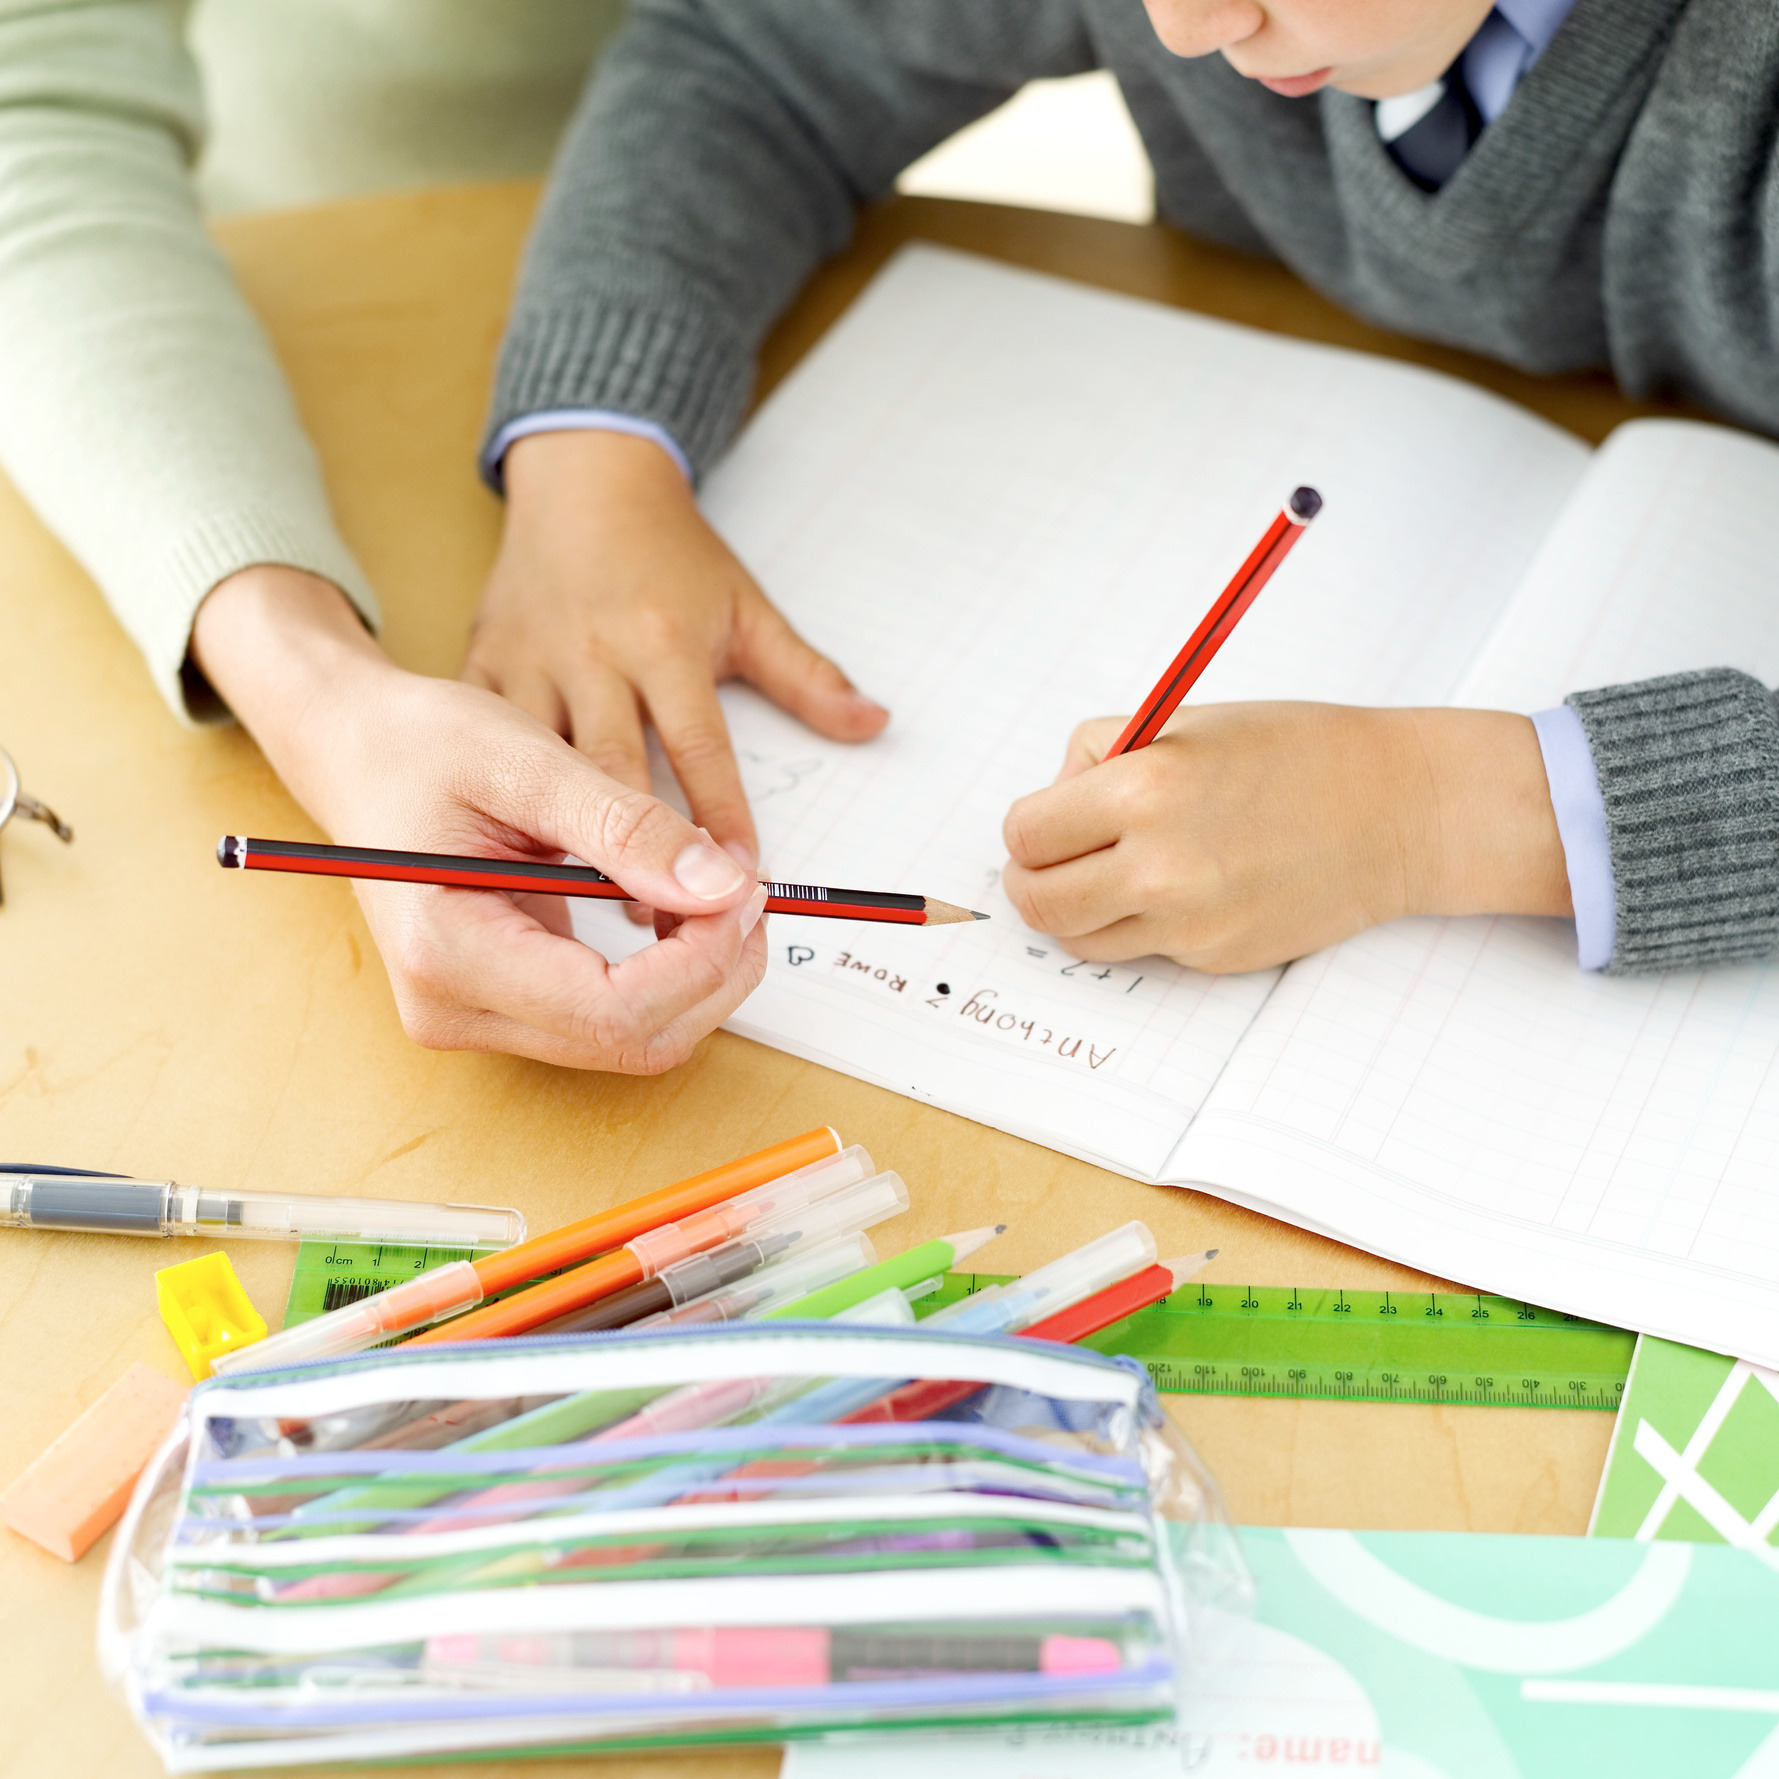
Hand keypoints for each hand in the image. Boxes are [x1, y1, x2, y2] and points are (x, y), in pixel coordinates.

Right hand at [191, 566, 767, 1071]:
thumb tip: (722, 887)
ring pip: (632, 1042)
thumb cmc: (422, 745)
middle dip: (715, 975)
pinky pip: (612, 1018)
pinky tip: (683, 911)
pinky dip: (667, 974)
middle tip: (751, 892)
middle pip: (633, 1043)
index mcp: (447, 954)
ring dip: (698, 978)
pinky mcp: (504, 1007)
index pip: (613, 1011)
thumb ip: (625, 827)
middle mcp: (454, 1010)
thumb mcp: (527, 759)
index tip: (746, 892)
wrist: (358, 752)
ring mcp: (477, 1019)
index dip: (703, 962)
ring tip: (722, 895)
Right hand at [463, 430, 888, 873]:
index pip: (701, 750)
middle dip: (644, 862)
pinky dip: (503, 814)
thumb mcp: (742, 603)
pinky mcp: (477, 678)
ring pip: (542, 777)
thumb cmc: (665, 551)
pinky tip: (521, 875)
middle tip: (672, 931)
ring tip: (603, 916)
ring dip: (573, 855)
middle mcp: (592, 658)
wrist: (576, 481)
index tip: (742, 886)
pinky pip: (485, 759)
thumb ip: (805, 673)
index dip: (723, 824)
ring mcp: (526, 670)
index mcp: (662, 641)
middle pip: (618, 778)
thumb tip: (875, 723)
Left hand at [1001, 703, 1572, 973]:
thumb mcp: (1182, 723)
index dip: (1031, 828)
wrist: (1396, 812)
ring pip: (1078, 937)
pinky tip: (1183, 886)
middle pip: (1037, 902)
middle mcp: (1158, 866)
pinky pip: (1140, 949)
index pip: (1025, 834)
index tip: (1049, 820)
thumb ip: (1099, 758)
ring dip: (1081, 909)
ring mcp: (1186, 923)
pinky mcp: (1211, 958)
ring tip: (1117, 870)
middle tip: (1058, 858)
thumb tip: (1051, 802)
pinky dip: (1140, 924)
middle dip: (1035, 878)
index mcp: (1143, 790)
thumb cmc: (1294, 754)